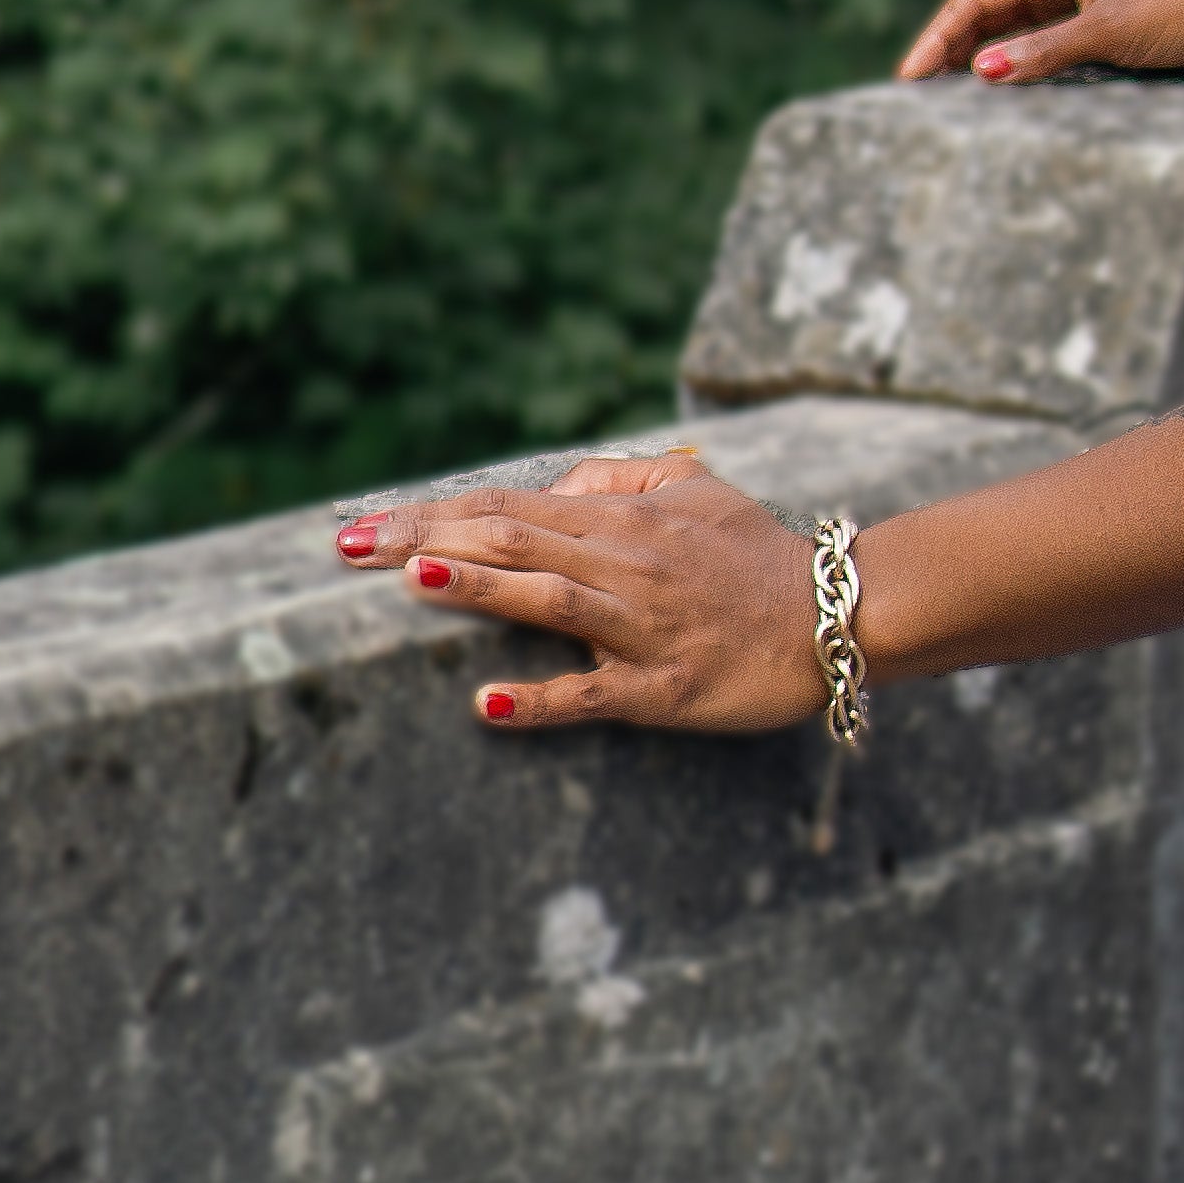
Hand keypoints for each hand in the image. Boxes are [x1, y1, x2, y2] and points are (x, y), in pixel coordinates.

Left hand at [334, 448, 826, 734]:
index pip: (509, 506)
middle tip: (348, 545)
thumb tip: (551, 490)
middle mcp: (624, 566)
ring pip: (547, 598)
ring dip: (478, 586)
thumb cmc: (759, 556)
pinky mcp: (661, 687)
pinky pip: (592, 693)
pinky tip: (486, 702)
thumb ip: (619, 480)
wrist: (835, 617)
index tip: (365, 518)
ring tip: (411, 578)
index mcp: (624, 521)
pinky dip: (538, 698)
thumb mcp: (696, 492)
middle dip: (424, 539)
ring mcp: (641, 627)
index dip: (433, 509)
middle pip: (511, 540)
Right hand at [896, 0, 1183, 85]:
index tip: (909, 78)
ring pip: (1020, 26)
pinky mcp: (1111, 16)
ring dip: (988, 57)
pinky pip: (1052, 38)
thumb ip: (1047, 52)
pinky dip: (1026, 61)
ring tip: (948, 98)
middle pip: (992, 10)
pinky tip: (1009, 89)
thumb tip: (984, 70)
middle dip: (953, 48)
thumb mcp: (1112, 33)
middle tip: (916, 95)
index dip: (939, 38)